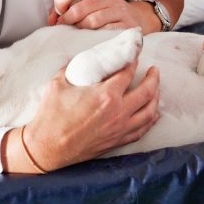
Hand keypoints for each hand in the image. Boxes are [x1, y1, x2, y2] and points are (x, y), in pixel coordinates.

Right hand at [2, 61, 159, 172]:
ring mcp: (119, 128)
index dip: (133, 61)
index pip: (127, 73)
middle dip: (153, 78)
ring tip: (156, 89)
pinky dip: (150, 120)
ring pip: (149, 111)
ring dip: (156, 97)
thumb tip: (80, 60)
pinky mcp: (117, 141)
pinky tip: (152, 113)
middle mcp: (118, 112)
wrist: (47, 147)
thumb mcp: (58, 84)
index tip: (135, 55)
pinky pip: (142, 130)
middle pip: (146, 91)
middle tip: (154, 70)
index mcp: (105, 95)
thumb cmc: (51, 116)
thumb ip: (72, 68)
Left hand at [48, 0, 161, 33]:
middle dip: (67, 21)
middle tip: (65, 29)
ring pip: (90, 22)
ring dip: (80, 31)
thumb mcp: (92, 3)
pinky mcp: (126, 25)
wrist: (138, 20)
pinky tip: (93, 39)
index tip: (58, 14)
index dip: (60, 2)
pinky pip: (103, 32)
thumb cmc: (108, 14)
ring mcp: (118, 10)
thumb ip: (71, 7)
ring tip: (80, 34)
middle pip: (78, 8)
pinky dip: (95, 37)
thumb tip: (51, 18)